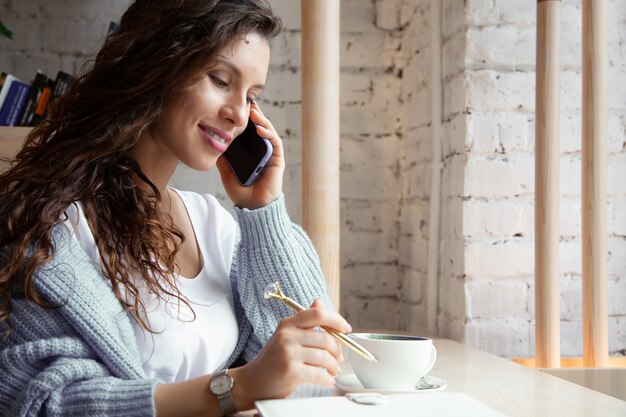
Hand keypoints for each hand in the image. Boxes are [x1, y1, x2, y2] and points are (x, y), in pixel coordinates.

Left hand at [216, 102, 284, 208]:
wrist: (252, 207)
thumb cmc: (241, 192)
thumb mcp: (226, 172)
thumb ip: (223, 159)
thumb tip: (214, 143)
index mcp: (251, 153)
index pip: (250, 132)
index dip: (246, 120)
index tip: (239, 108)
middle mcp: (262, 152)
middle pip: (261, 128)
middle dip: (255, 115)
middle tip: (248, 103)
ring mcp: (271, 155)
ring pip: (269, 132)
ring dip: (262, 121)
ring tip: (253, 112)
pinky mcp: (277, 160)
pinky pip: (275, 143)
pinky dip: (269, 134)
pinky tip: (260, 129)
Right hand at [231, 299, 351, 409]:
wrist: (252, 382)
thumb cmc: (272, 359)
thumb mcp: (286, 335)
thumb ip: (305, 321)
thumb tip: (319, 301)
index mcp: (288, 324)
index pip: (317, 314)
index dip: (336, 319)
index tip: (346, 329)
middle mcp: (287, 335)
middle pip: (325, 338)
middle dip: (337, 351)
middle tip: (338, 359)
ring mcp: (288, 353)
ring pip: (324, 357)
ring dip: (333, 366)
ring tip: (333, 371)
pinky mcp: (290, 371)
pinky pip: (319, 374)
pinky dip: (327, 379)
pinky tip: (327, 380)